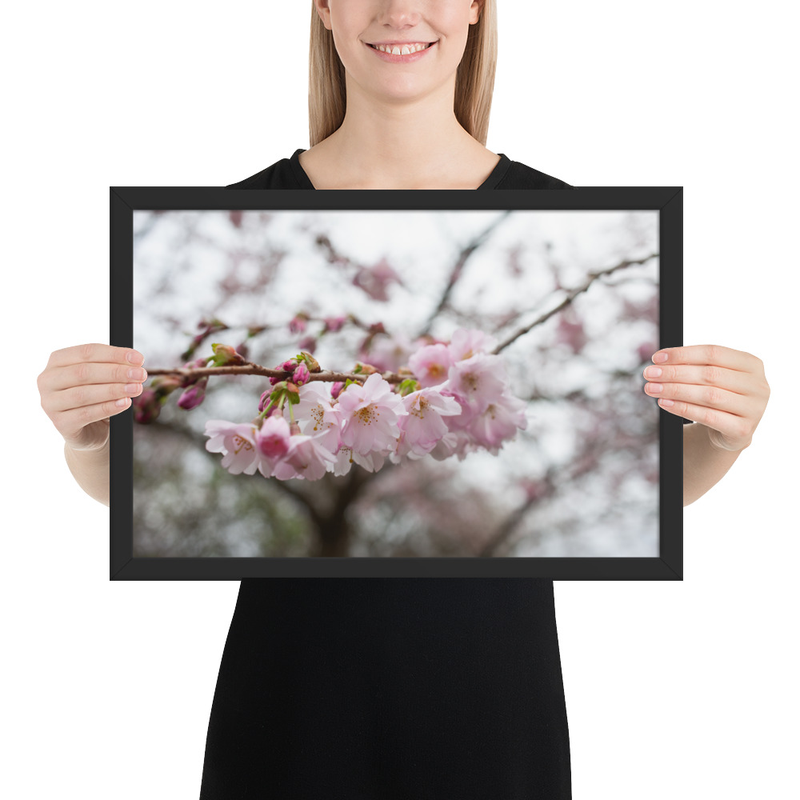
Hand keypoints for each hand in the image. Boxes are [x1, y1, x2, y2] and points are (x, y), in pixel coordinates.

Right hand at [37, 344, 147, 452]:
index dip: (114, 354)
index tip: (139, 359)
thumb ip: (113, 367)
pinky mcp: (60, 423)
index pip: (86, 352)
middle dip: (116, 372)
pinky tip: (125, 403)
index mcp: (57, 361)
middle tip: (140, 374)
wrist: (90, 430)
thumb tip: (135, 362)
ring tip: (136, 389)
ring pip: (84, 394)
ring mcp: (50, 403)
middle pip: (84, 372)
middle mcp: (47, 380)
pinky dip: (108, 407)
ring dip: (114, 390)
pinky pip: (86, 414)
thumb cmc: (96, 397)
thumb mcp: (102, 378)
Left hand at [642, 344, 769, 451]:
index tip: (656, 358)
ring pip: (708, 395)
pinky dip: (683, 409)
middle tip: (649, 374)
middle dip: (674, 373)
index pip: (713, 352)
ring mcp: (754, 409)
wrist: (731, 430)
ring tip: (652, 388)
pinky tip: (665, 403)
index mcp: (751, 364)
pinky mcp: (743, 430)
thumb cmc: (719, 396)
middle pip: (710, 374)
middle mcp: (758, 385)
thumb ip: (693, 366)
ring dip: (675, 390)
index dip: (683, 354)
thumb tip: (659, 362)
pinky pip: (708, 416)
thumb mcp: (712, 377)